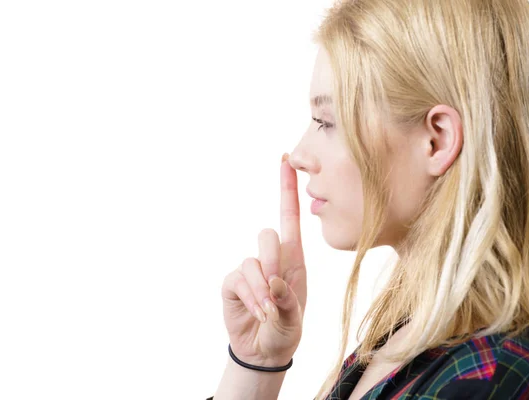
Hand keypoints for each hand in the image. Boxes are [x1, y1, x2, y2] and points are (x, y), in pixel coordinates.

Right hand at [220, 153, 306, 366]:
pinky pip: (238, 279)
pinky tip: (256, 311)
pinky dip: (249, 297)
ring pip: (251, 261)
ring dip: (261, 290)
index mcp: (293, 259)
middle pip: (267, 234)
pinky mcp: (233, 283)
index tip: (286, 160)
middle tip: (276, 291)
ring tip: (267, 311)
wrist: (265, 351)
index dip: (287, 188)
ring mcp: (251, 270)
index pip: (289, 216)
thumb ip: (288, 300)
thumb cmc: (286, 330)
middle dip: (272, 261)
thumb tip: (273, 281)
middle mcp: (272, 258)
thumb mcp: (296, 319)